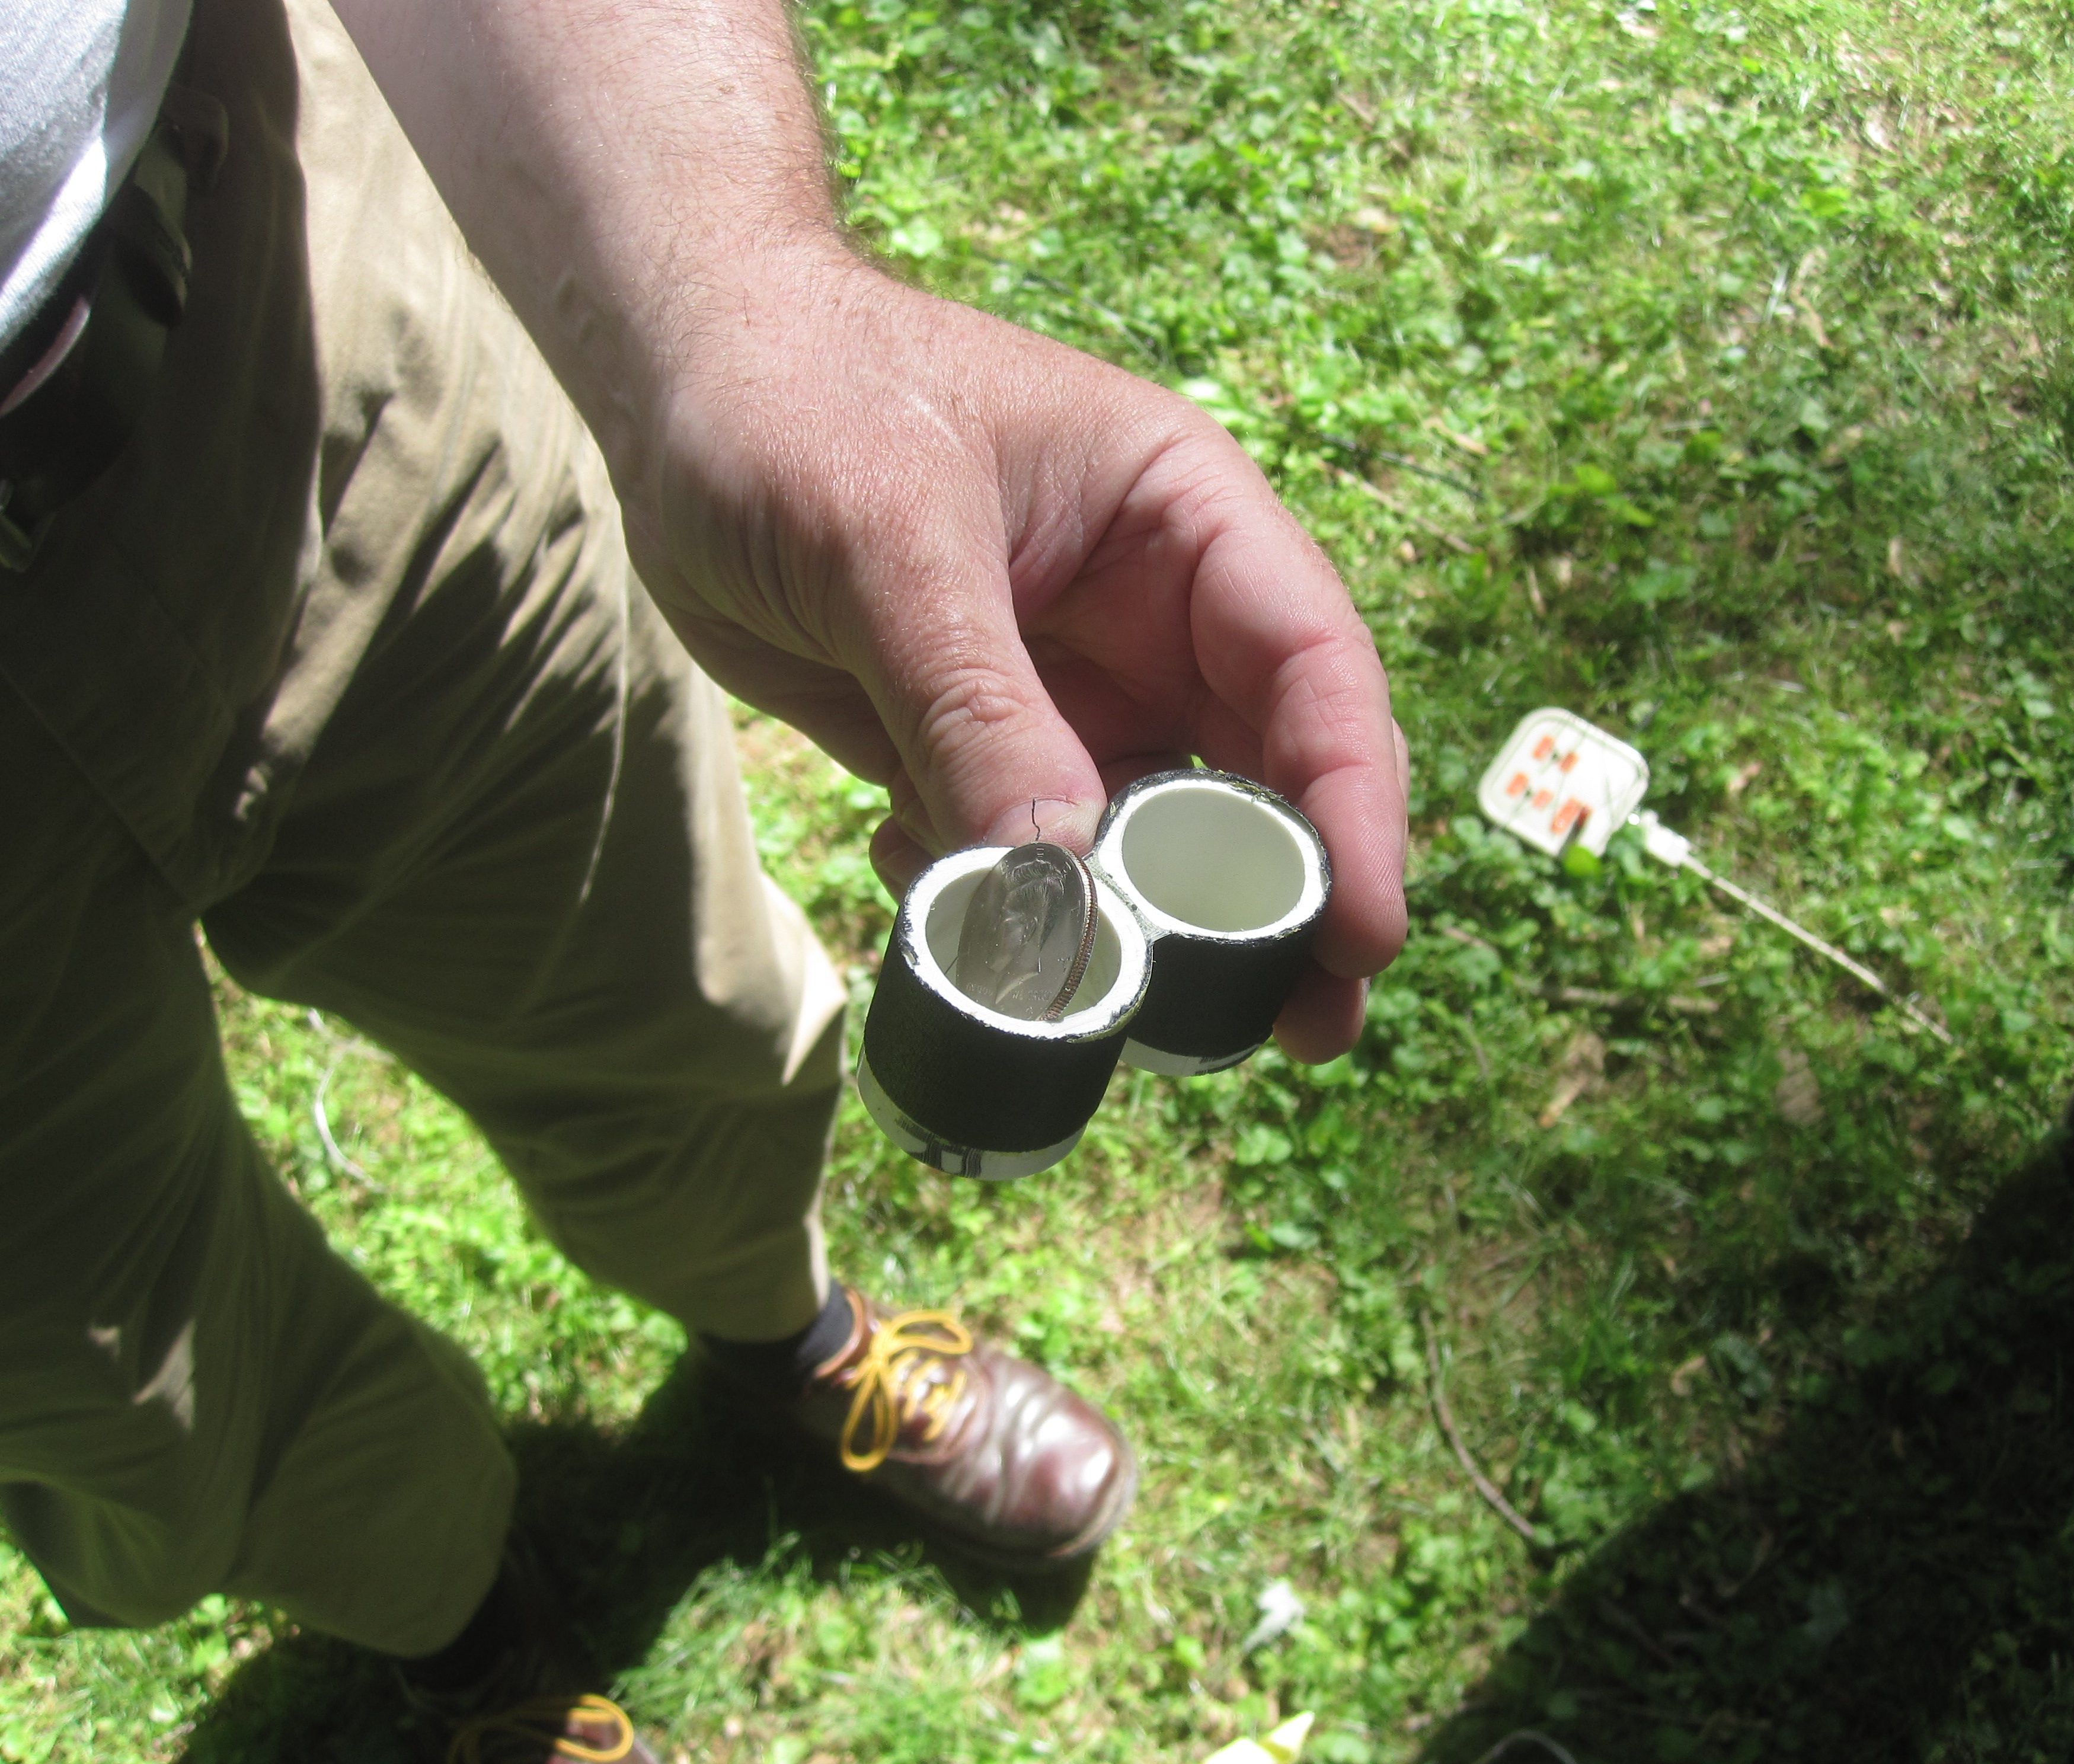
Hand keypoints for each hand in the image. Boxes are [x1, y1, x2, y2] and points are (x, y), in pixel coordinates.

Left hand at [624, 250, 1407, 1060]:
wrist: (670, 385)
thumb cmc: (791, 396)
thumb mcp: (884, 539)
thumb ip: (975, 708)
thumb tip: (1064, 887)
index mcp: (1180, 517)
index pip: (1311, 665)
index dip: (1355, 801)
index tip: (1366, 928)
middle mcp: (1152, 614)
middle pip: (1266, 775)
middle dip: (1288, 904)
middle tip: (1306, 1031)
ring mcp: (1072, 687)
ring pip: (1154, 839)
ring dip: (1146, 933)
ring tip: (1118, 1019)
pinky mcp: (983, 744)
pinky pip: (1031, 857)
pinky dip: (1002, 906)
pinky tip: (933, 905)